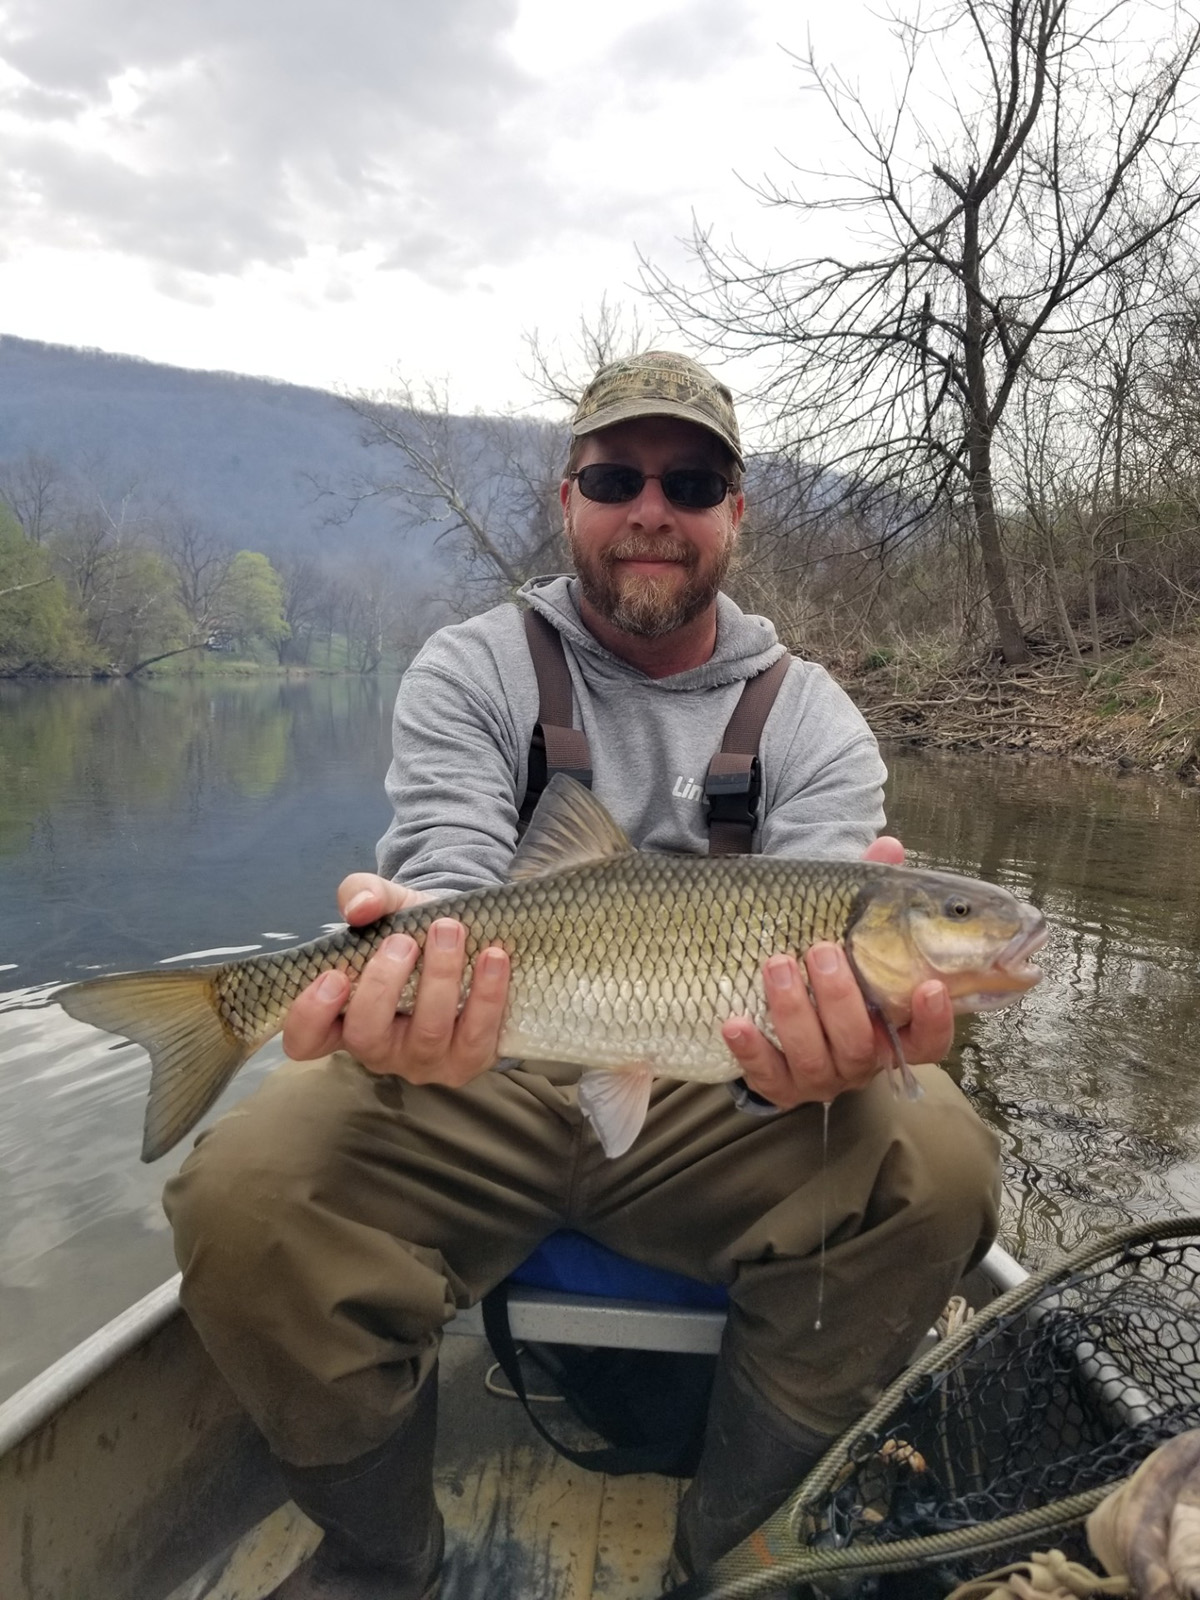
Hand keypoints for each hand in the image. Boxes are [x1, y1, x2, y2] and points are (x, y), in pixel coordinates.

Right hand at [282, 872, 510, 1085]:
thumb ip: (363, 894)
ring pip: (427, 1035)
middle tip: (402, 941)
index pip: (304, 1040)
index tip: (334, 975)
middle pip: (365, 1037)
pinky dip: (487, 994)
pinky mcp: (468, 1058)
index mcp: (342, 1017)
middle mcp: (378, 1048)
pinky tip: (493, 956)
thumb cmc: (412, 929)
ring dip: (440, 979)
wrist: (468, 936)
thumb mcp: (386, 904)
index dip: (311, 1016)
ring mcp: (423, 1060)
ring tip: (450, 931)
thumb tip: (360, 907)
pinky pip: (478, 1035)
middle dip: (382, 987)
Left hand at [720, 834, 952, 1107]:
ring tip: (775, 963)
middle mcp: (859, 1060)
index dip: (934, 1020)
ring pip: (813, 1059)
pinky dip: (750, 1049)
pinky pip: (763, 1076)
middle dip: (841, 998)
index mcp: (890, 1027)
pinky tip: (735, 1022)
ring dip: (793, 1011)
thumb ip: (871, 894)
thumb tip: (888, 846)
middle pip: (860, 1045)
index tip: (929, 985)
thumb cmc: (824, 962)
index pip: (928, 1040)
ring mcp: (817, 1076)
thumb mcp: (847, 930)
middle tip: (822, 950)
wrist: (769, 1002)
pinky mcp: (775, 1085)